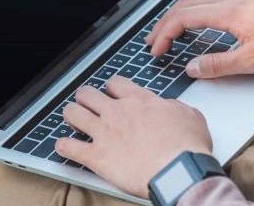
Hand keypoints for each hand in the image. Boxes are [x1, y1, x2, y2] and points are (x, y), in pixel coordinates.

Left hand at [56, 78, 212, 196]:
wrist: (177, 171)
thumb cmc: (186, 146)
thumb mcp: (190, 115)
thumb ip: (173, 107)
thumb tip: (169, 108)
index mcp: (140, 100)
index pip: (115, 83)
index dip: (111, 86)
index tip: (111, 91)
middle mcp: (118, 112)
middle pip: (88, 94)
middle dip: (86, 97)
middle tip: (88, 103)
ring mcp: (104, 133)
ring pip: (73, 113)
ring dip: (71, 114)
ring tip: (72, 118)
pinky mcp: (96, 157)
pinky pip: (69, 147)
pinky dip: (64, 146)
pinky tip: (63, 145)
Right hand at [145, 0, 253, 78]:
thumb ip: (219, 65)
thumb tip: (192, 68)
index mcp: (228, 12)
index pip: (183, 18)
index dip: (164, 34)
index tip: (157, 51)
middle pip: (185, 4)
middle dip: (165, 22)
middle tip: (154, 41)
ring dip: (179, 11)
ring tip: (171, 28)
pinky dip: (197, 4)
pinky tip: (201, 14)